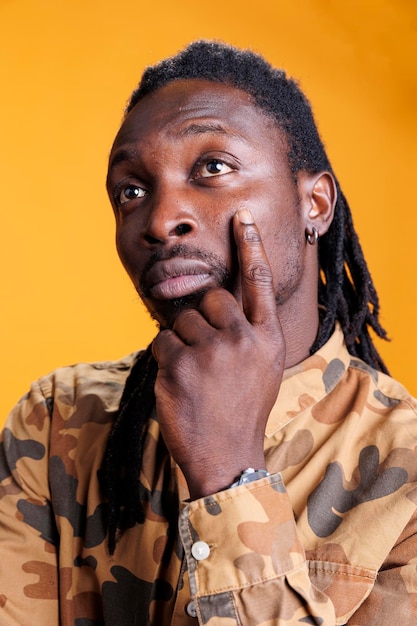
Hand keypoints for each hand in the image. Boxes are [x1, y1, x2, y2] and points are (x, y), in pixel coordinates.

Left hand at [152, 209, 284, 498]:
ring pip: (182, 320)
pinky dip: (166, 358)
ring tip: (196, 376)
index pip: (258, 282)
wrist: (227, 456)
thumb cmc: (242, 410)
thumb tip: (219, 304)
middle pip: (212, 297)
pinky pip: (162, 340)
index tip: (242, 217)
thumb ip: (250, 333)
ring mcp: (211, 351)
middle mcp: (243, 339)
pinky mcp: (180, 364)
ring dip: (183, 343)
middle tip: (207, 354)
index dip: (250, 247)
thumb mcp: (263, 369)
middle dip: (203, 318)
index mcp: (267, 339)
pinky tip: (180, 383)